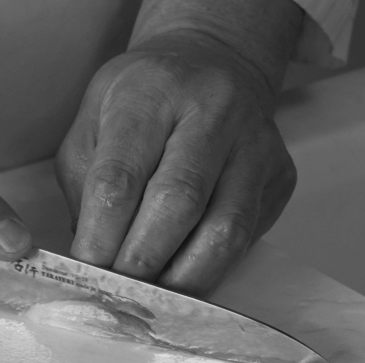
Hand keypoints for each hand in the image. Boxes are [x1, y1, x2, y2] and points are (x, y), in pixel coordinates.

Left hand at [56, 7, 299, 296]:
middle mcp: (212, 112)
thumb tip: (90, 259)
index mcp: (151, 93)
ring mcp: (255, 144)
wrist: (214, 61)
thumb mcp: (92, 122)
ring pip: (225, 230)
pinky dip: (213, 269)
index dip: (101, 236)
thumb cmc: (141, 101)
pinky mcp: (280, 175)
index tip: (87, 273)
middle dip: (142, 262)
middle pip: (178, 204)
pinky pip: (249, 238)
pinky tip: (185, 276)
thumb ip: (84, 186)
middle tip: (119, 294)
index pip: (121, 178)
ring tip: (154, 298)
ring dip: (184, 277)